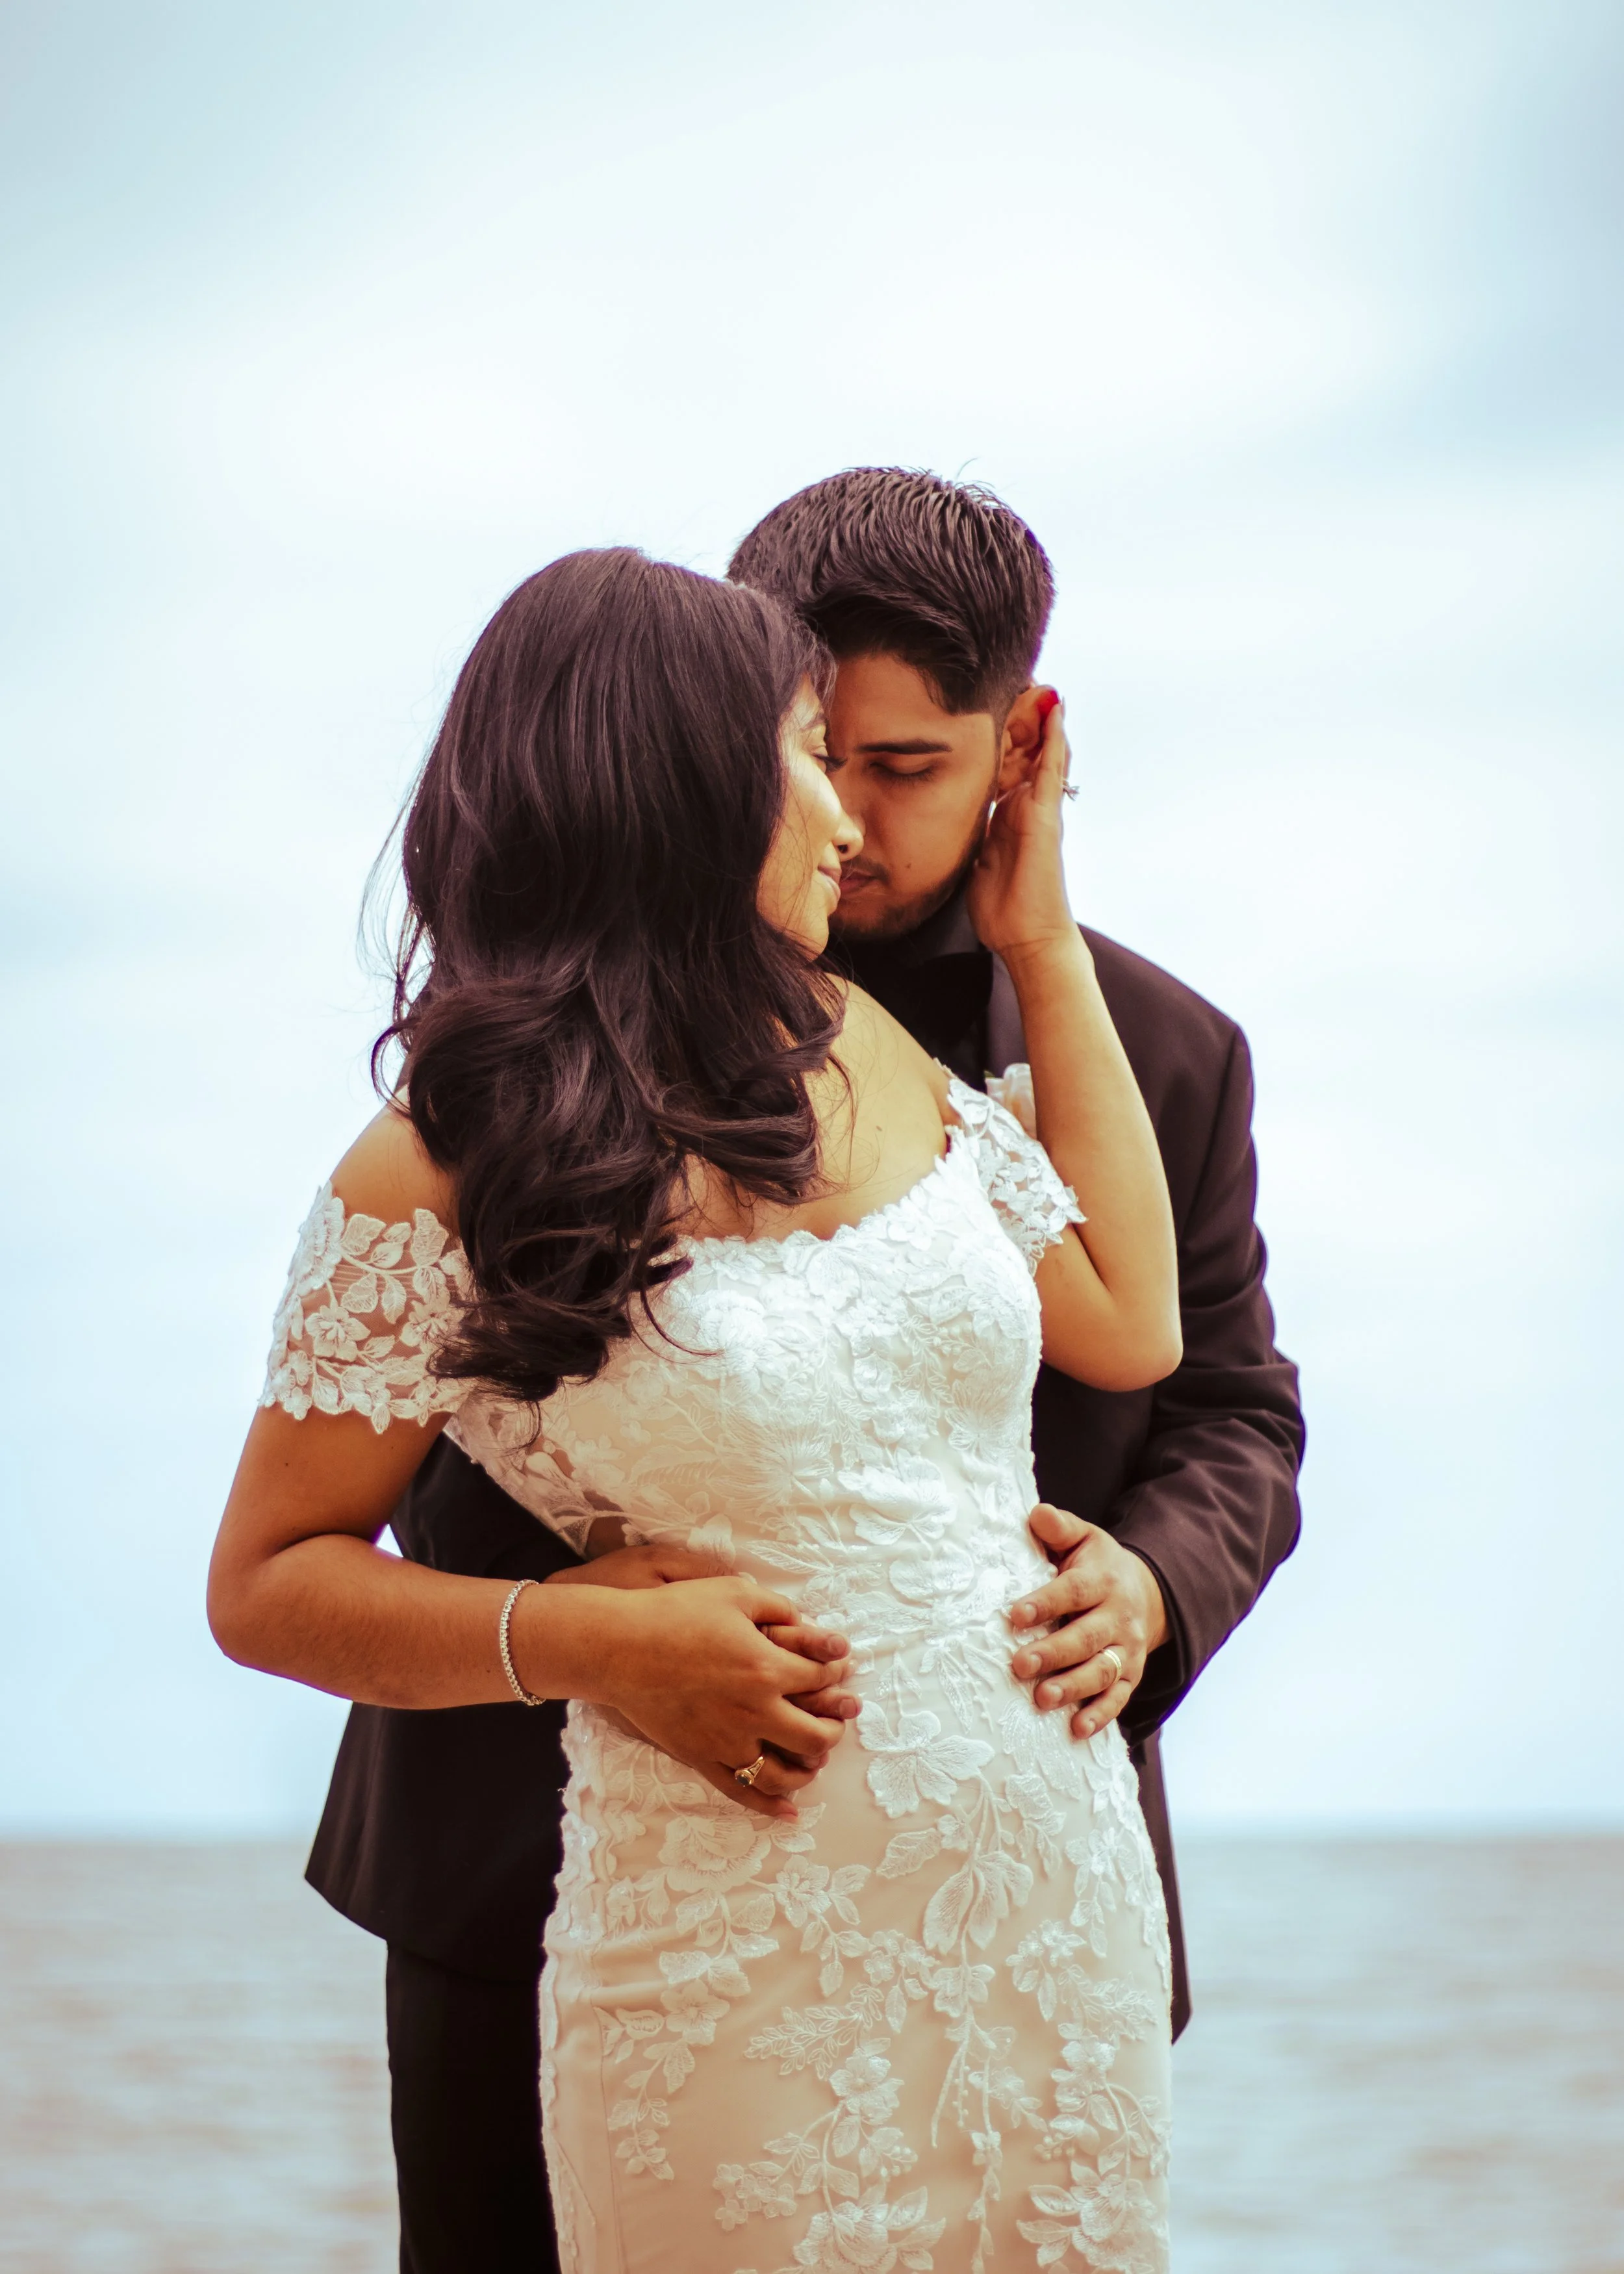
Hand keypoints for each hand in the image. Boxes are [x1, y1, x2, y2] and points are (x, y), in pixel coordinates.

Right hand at [536, 1564, 856, 1820]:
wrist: (620, 1646)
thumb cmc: (675, 1612)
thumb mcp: (734, 1593)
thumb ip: (777, 1607)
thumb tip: (808, 1624)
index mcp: (767, 1668)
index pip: (822, 1677)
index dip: (836, 1670)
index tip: (839, 1666)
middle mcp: (754, 1712)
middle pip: (815, 1735)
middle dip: (834, 1727)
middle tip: (838, 1718)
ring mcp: (727, 1742)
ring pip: (784, 1773)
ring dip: (809, 1768)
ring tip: (816, 1759)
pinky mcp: (701, 1758)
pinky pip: (742, 1792)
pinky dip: (770, 1806)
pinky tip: (790, 1811)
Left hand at [965, 691, 1075, 963]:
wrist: (1026, 937)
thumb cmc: (1003, 908)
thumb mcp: (976, 861)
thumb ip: (971, 837)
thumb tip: (948, 824)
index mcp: (1006, 815)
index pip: (1002, 764)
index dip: (998, 735)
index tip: (986, 705)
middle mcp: (1025, 806)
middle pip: (1023, 749)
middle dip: (1019, 716)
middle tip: (1018, 678)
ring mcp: (1038, 809)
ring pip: (1040, 752)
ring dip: (1039, 717)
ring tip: (1038, 680)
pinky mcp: (1045, 817)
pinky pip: (1051, 771)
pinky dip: (1055, 740)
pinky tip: (1055, 711)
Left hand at [1007, 1503, 1166, 1740]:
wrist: (1148, 1591)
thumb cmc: (1099, 1564)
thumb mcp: (1084, 1537)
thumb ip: (1059, 1527)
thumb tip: (1037, 1514)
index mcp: (1103, 1580)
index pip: (1074, 1592)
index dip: (1045, 1603)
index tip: (1014, 1615)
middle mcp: (1119, 1617)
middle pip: (1087, 1637)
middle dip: (1054, 1653)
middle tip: (1019, 1665)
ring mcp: (1127, 1649)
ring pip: (1103, 1671)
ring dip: (1074, 1687)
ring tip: (1043, 1699)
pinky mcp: (1131, 1675)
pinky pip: (1118, 1698)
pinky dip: (1100, 1715)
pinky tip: (1076, 1729)